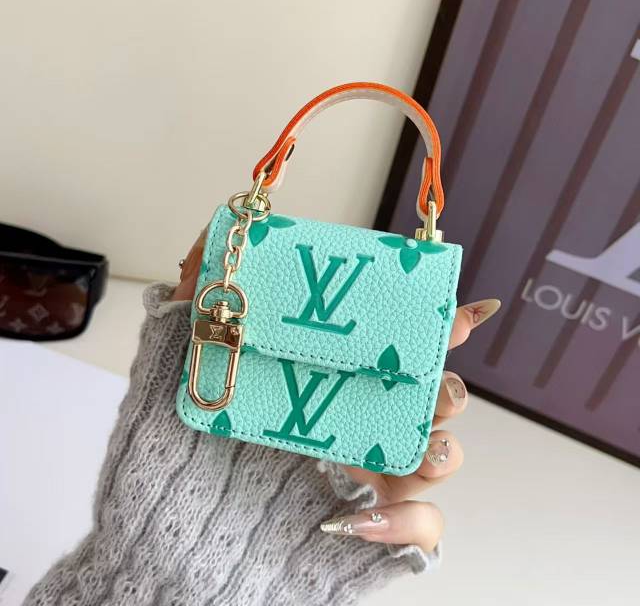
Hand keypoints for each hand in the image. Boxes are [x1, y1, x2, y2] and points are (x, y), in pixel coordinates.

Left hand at [173, 229, 499, 552]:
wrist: (172, 516)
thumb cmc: (186, 437)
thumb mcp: (186, 357)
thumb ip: (198, 295)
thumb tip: (214, 230)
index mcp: (336, 380)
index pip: (401, 349)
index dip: (442, 329)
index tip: (463, 312)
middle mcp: (362, 422)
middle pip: (436, 401)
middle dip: (450, 389)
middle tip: (436, 386)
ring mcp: (371, 475)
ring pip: (441, 459)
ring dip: (444, 449)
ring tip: (422, 448)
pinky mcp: (370, 526)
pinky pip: (420, 528)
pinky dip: (407, 523)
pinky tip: (362, 515)